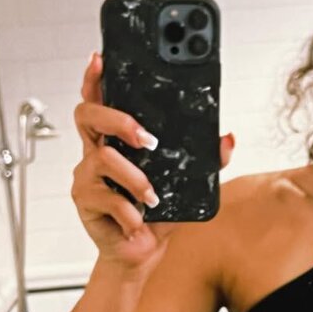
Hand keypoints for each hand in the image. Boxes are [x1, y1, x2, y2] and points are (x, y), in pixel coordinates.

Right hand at [71, 51, 234, 275]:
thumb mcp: (185, 186)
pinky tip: (139, 220)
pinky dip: (129, 211)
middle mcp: (95, 153)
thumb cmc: (156, 215)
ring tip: (152, 197)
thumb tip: (227, 139)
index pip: (99, 101)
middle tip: (146, 138)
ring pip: (102, 159)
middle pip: (87, 116)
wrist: (141, 253)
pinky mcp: (85, 201)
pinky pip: (106, 197)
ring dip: (134, 178)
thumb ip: (205, 162)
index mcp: (115, 141)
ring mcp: (86, 177)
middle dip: (117, 120)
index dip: (95, 79)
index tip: (100, 58)